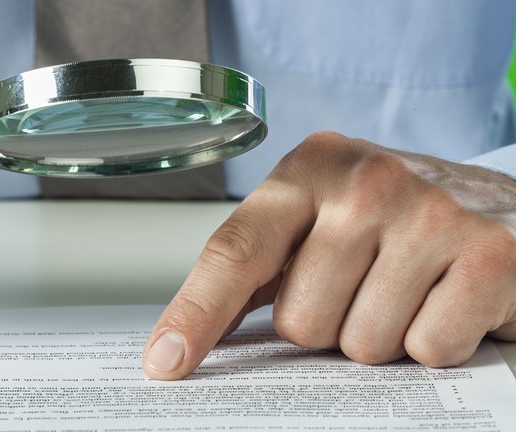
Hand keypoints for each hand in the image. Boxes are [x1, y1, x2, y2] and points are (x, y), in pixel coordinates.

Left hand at [143, 131, 515, 379]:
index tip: (166, 361)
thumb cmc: (390, 221)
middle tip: (359, 290)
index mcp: (307, 171)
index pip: (235, 252)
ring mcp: (431, 214)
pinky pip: (428, 349)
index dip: (195, 314)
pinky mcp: (490, 255)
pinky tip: (444, 300)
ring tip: (404, 293)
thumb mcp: (315, 222)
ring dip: (380, 337)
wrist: (498, 202)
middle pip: (299, 321)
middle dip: (326, 326)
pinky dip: (434, 343)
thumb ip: (256, 268)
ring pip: (362, 344)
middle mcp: (365, 182)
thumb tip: (184, 338)